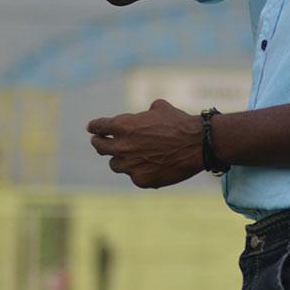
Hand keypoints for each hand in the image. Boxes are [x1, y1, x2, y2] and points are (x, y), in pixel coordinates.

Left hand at [87, 99, 202, 187]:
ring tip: (130, 156)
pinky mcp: (141, 180)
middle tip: (98, 142)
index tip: (92, 128)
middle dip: (98, 143)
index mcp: (123, 126)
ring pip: (115, 164)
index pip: (98, 127)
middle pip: (100, 147)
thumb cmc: (179, 122)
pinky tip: (151, 165)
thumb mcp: (159, 108)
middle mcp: (122, 147)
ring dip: (120, 159)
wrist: (197, 144)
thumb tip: (143, 116)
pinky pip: (134, 175)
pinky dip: (139, 170)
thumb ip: (143, 114)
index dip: (95, 126)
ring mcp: (130, 166)